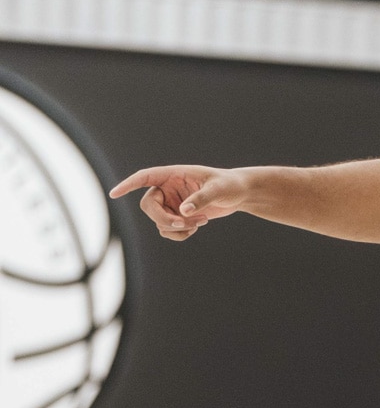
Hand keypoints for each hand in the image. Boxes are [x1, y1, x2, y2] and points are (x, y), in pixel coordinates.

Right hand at [110, 165, 247, 240]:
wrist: (238, 194)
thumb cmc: (229, 185)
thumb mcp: (218, 190)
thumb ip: (201, 199)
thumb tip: (183, 212)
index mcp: (173, 174)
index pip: (144, 177)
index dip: (128, 185)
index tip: (114, 194)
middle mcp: (167, 188)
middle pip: (148, 206)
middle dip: (164, 219)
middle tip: (184, 224)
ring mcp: (170, 203)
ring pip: (158, 221)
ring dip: (178, 227)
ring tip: (201, 222)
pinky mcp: (176, 215)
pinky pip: (167, 230)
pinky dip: (179, 234)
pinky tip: (196, 228)